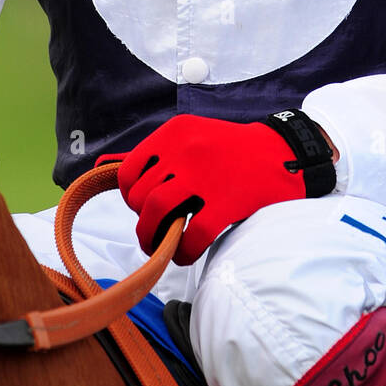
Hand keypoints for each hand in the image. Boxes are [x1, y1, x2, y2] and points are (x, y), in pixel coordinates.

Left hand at [113, 110, 335, 264]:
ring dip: (152, 239)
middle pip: (141, 197)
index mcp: (175, 132)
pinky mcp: (226, 203)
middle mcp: (185, 150)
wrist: (282, 154)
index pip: (130, 172)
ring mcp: (205, 177)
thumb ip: (156, 154)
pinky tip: (187, 253)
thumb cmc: (232, 149)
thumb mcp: (193, 135)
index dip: (130, 196)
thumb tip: (103, 168)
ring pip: (157, 214)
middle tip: (153, 231)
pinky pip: (191, 237)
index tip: (143, 206)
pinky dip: (183, 252)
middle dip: (142, 221)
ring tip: (160, 247)